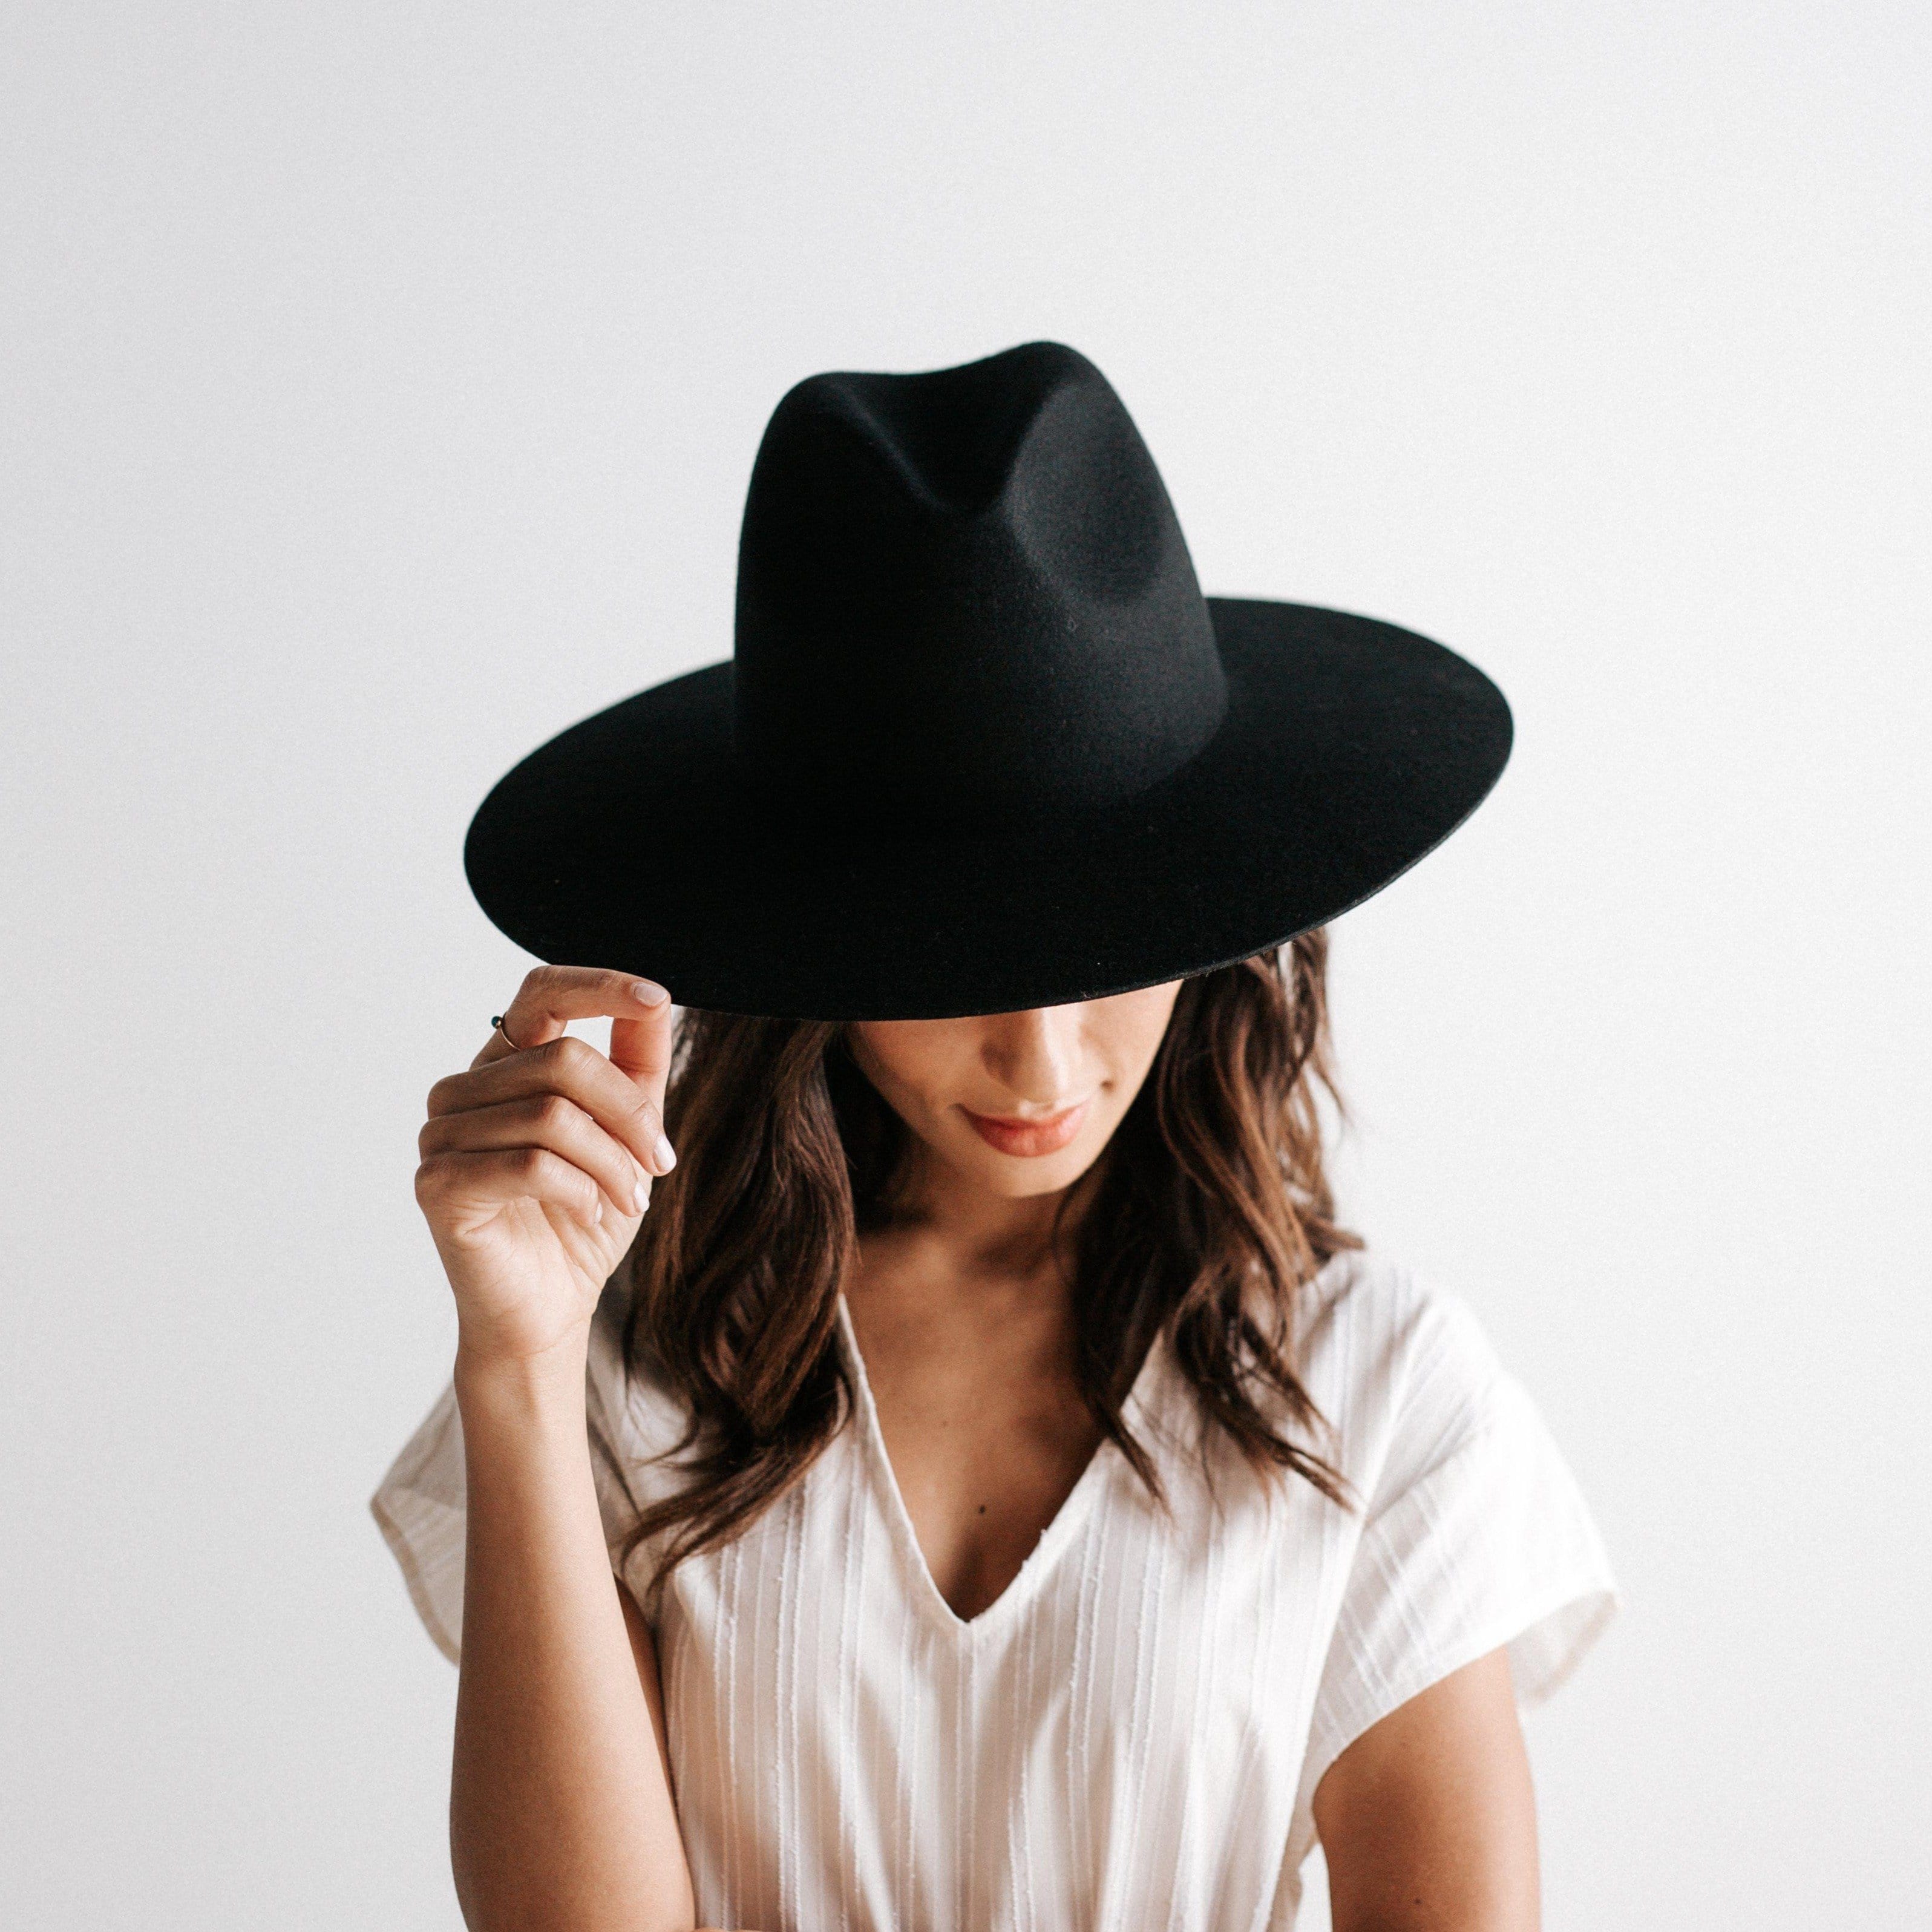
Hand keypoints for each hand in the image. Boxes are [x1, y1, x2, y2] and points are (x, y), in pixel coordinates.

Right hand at [414, 964, 678, 1367]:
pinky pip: (529, 1164)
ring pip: (552, 1115)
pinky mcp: (439, 1186)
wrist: (549, 1310)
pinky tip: (589, 1213)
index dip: (599, 985)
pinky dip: (580, 1190)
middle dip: (630, 1112)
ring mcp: (441, 1137)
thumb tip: (656, 1000)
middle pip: (563, 1058)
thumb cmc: (584, 1218)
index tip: (656, 998)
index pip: (540, 991)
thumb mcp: (626, 1134)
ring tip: (629, 1200)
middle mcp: (462, 1091)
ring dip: (612, 1163)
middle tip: (659, 1162)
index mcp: (504, 1066)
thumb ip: (637, 1066)